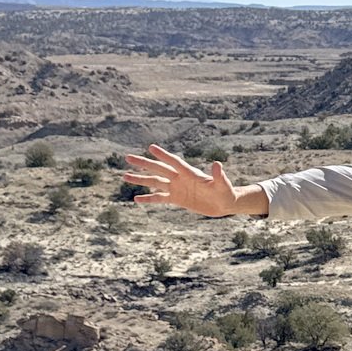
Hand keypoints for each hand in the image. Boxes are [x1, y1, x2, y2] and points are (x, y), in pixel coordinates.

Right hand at [122, 145, 248, 216]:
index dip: (163, 155)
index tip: (151, 147)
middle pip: (159, 169)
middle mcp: (180, 179)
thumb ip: (219, 176)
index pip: (174, 162)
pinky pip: (159, 198)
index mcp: (190, 174)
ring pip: (155, 182)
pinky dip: (149, 198)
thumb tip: (217, 164)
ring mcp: (177, 188)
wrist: (224, 203)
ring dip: (141, 179)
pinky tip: (136, 198)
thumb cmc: (226, 193)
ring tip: (125, 176)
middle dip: (144, 164)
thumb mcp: (223, 185)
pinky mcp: (177, 199)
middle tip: (128, 157)